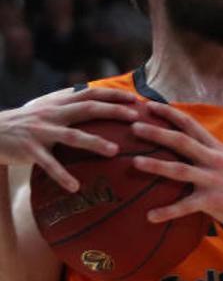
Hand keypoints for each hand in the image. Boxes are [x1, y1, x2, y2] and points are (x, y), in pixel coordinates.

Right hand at [0, 88, 138, 191]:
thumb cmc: (28, 123)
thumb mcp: (48, 109)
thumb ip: (71, 105)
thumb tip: (102, 104)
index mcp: (59, 103)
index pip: (91, 93)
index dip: (113, 94)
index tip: (136, 99)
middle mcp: (52, 113)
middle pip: (87, 108)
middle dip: (113, 111)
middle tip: (136, 118)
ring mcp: (41, 131)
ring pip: (72, 136)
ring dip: (95, 143)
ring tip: (115, 152)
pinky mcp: (28, 150)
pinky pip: (48, 164)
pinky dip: (62, 175)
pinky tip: (75, 187)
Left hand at [131, 101, 222, 231]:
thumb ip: (209, 153)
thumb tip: (187, 145)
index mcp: (216, 148)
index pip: (190, 124)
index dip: (169, 113)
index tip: (149, 105)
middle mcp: (214, 160)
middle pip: (181, 141)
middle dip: (156, 133)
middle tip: (134, 126)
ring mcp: (213, 180)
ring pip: (180, 169)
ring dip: (156, 165)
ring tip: (135, 163)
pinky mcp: (213, 201)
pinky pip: (185, 206)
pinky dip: (167, 211)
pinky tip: (150, 216)